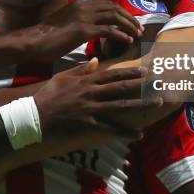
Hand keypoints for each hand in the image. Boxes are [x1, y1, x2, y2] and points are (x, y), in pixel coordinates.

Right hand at [28, 0, 143, 62]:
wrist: (32, 42)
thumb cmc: (45, 38)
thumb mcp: (64, 23)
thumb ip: (78, 22)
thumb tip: (91, 28)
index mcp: (79, 5)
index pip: (107, 4)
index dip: (122, 12)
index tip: (131, 22)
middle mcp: (82, 7)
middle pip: (114, 8)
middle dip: (129, 18)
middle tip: (139, 29)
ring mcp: (82, 18)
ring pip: (114, 17)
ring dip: (128, 25)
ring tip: (136, 35)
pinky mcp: (82, 31)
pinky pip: (108, 31)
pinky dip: (120, 35)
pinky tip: (127, 41)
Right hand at [34, 58, 161, 140]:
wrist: (34, 115)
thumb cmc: (47, 96)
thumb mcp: (62, 77)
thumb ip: (80, 69)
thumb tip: (96, 59)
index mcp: (86, 80)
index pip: (112, 73)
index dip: (130, 71)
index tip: (145, 68)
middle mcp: (91, 92)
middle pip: (121, 87)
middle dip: (142, 84)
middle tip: (159, 81)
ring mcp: (90, 108)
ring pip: (121, 105)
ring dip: (141, 103)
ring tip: (159, 102)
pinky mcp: (88, 124)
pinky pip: (110, 129)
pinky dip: (125, 131)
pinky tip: (139, 133)